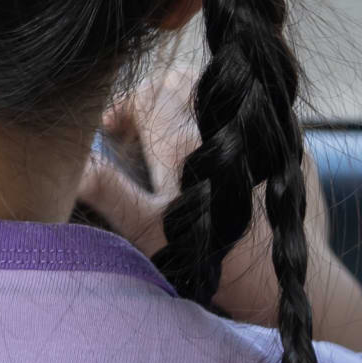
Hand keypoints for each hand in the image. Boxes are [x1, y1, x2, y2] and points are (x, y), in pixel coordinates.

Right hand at [72, 66, 361, 352]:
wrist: (287, 279)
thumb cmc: (214, 259)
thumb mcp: (150, 232)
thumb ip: (108, 191)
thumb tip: (72, 166)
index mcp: (182, 142)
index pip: (145, 94)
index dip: (123, 108)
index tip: (114, 132)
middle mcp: (222, 125)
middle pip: (179, 82)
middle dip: (154, 99)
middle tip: (143, 134)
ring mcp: (258, 130)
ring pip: (217, 91)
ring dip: (190, 105)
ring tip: (178, 140)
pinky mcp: (289, 144)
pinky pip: (251, 111)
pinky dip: (227, 120)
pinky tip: (221, 155)